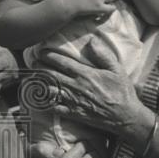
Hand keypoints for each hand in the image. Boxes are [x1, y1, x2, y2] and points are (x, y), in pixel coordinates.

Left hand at [37, 41, 153, 145]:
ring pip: (50, 91)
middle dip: (40, 67)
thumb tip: (92, 40)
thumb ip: (103, 55)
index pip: (62, 62)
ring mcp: (73, 101)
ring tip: (33, 77)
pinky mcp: (74, 114)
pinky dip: (45, 103)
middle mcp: (76, 87)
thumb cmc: (122, 92)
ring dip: (40, 83)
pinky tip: (38, 98)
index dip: (49, 56)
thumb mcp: (117, 70)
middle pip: (52, 75)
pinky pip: (54, 108)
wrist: (125, 117)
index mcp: (86, 75)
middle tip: (33, 62)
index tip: (41, 51)